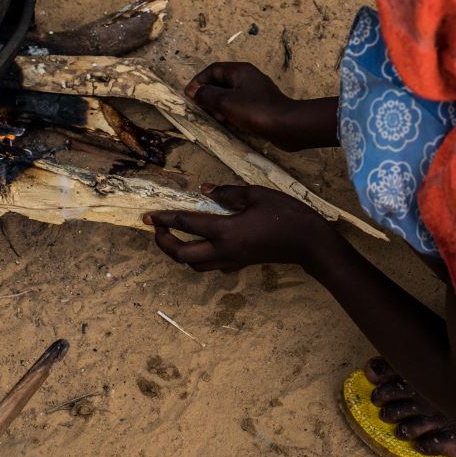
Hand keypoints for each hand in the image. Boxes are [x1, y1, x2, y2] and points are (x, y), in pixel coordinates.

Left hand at [146, 186, 342, 272]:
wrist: (309, 243)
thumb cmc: (286, 215)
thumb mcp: (256, 194)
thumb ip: (227, 193)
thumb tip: (204, 190)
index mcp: (225, 230)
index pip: (185, 224)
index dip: (163, 219)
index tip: (146, 216)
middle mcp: (224, 250)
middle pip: (182, 254)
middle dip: (164, 243)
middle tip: (157, 228)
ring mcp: (232, 260)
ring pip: (195, 265)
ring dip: (180, 253)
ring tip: (175, 237)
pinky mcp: (241, 264)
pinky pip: (212, 266)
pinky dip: (201, 257)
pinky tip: (204, 244)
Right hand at [185, 63, 332, 149]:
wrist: (287, 126)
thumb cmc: (255, 111)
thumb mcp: (225, 102)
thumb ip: (207, 95)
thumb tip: (194, 91)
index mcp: (240, 71)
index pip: (213, 70)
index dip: (199, 81)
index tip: (189, 95)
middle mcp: (247, 78)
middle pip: (220, 83)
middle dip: (209, 96)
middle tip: (204, 110)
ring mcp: (254, 93)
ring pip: (229, 96)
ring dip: (219, 107)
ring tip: (219, 119)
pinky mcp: (259, 107)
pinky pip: (238, 107)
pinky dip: (231, 114)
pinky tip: (230, 124)